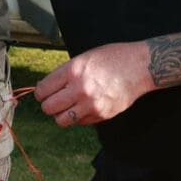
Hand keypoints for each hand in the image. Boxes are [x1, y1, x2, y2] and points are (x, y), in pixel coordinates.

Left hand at [34, 42, 153, 127]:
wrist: (140, 67)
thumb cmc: (113, 58)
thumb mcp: (84, 57)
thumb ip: (65, 73)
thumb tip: (46, 87)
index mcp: (73, 70)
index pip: (43, 90)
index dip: (40, 92)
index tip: (43, 93)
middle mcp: (80, 88)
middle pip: (48, 107)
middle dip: (48, 105)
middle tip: (53, 101)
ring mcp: (91, 104)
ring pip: (61, 120)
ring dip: (61, 115)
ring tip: (66, 107)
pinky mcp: (102, 114)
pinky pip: (79, 122)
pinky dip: (77, 117)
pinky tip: (83, 107)